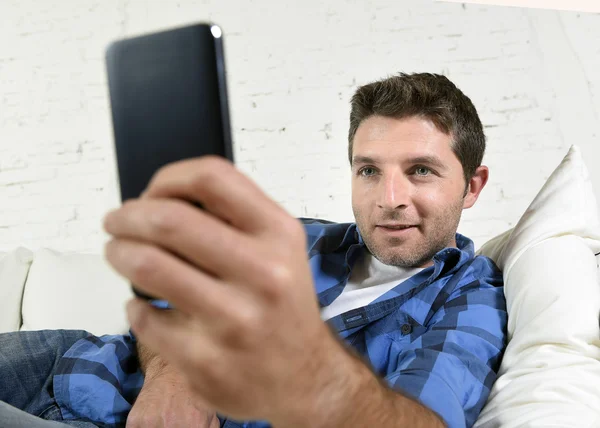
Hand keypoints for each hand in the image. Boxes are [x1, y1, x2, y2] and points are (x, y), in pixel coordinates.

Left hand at [103, 156, 350, 425]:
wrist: (305, 375)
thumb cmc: (282, 305)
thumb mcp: (280, 248)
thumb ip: (234, 216)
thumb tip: (161, 197)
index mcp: (279, 234)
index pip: (212, 178)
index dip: (167, 178)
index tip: (150, 193)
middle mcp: (263, 272)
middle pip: (169, 219)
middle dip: (127, 216)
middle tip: (116, 223)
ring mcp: (235, 319)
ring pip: (147, 265)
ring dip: (119, 253)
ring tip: (118, 254)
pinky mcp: (206, 361)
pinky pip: (145, 319)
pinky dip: (134, 307)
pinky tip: (145, 307)